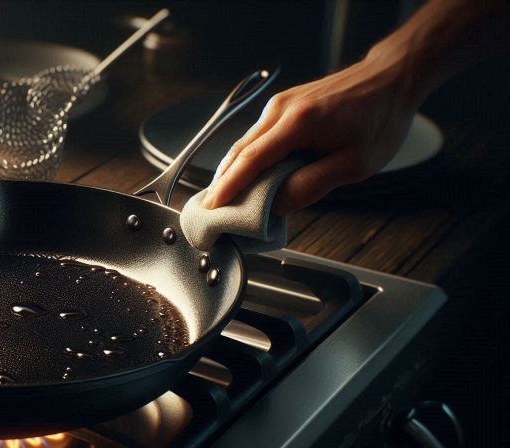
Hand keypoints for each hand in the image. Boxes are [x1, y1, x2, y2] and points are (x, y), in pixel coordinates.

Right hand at [203, 52, 421, 213]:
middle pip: (239, 152)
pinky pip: (257, 138)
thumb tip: (277, 204)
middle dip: (223, 183)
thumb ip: (312, 185)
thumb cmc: (380, 118)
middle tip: (213, 212)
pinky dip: (248, 160)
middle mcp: (281, 109)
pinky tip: (249, 178)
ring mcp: (279, 105)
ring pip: (245, 145)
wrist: (390, 79)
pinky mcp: (282, 107)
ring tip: (227, 200)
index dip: (229, 187)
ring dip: (234, 172)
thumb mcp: (355, 164)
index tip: (213, 207)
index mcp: (299, 122)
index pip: (251, 159)